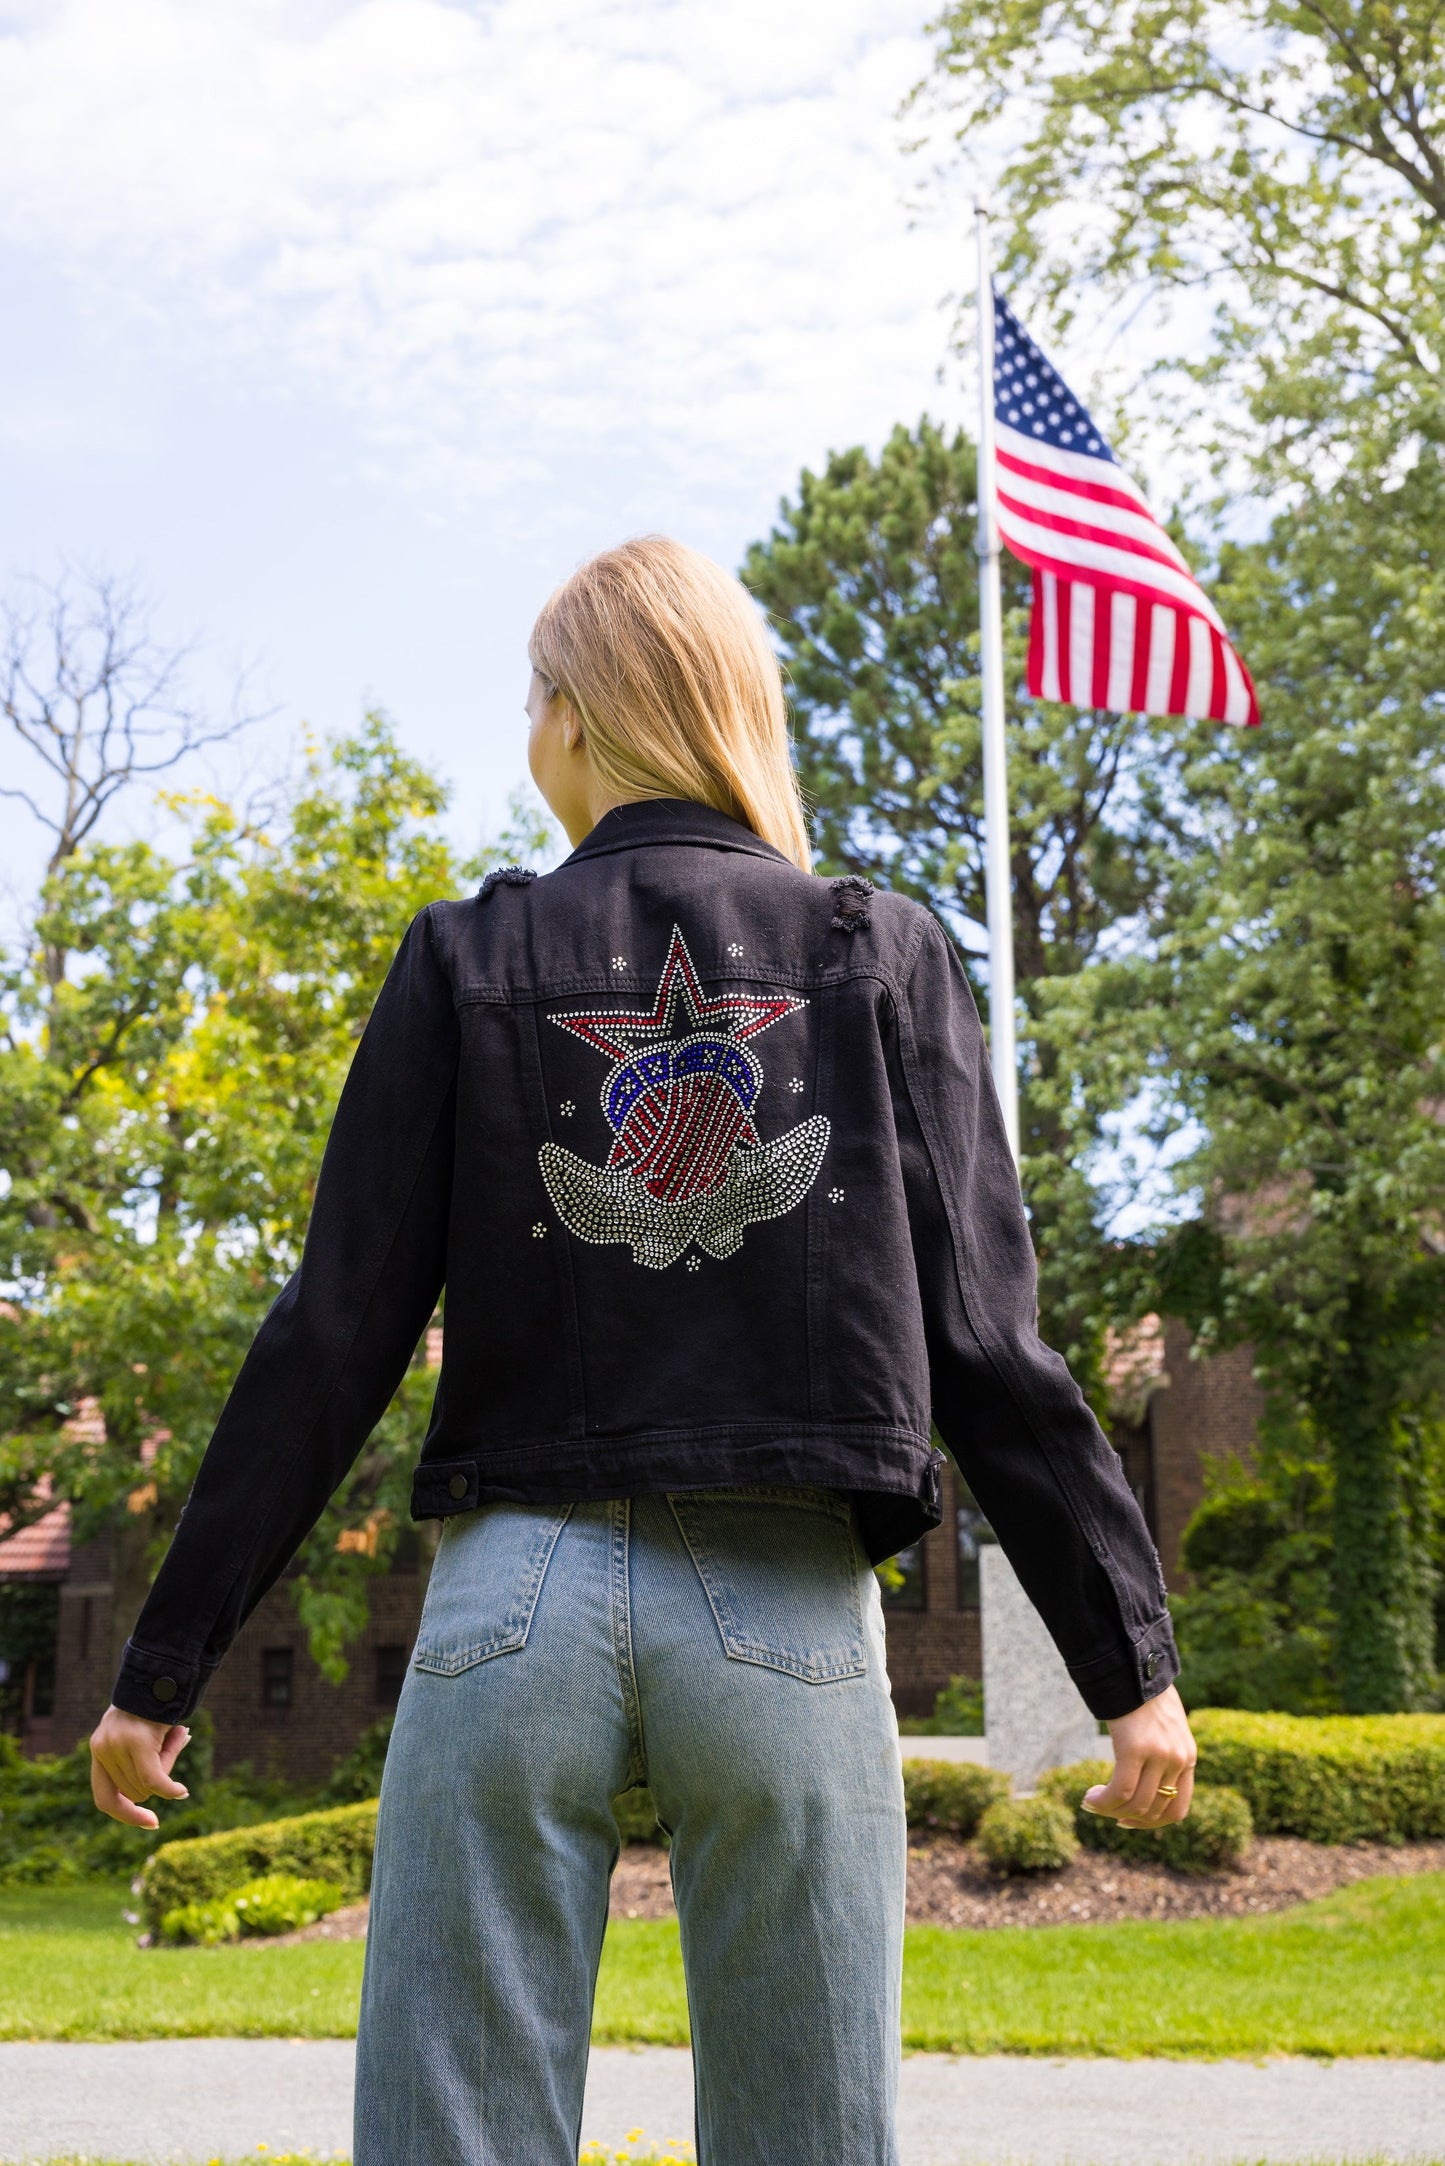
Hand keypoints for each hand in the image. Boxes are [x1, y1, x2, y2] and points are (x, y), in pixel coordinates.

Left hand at [90, 1706, 191, 1829]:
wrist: (161, 1669)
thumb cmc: (157, 1700)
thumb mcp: (148, 1734)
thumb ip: (153, 1761)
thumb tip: (170, 1790)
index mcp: (99, 1748)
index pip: (104, 1797)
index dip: (125, 1814)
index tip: (152, 1822)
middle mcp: (101, 1748)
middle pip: (133, 1792)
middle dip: (157, 1782)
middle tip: (174, 1746)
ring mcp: (116, 1746)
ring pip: (146, 1786)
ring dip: (167, 1771)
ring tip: (177, 1736)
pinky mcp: (137, 1743)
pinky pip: (155, 1780)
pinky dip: (170, 1789)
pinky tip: (182, 1792)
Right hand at [1083, 1683, 1194, 1829]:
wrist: (1135, 1666)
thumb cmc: (1145, 1694)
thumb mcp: (1166, 1727)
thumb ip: (1164, 1753)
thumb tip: (1147, 1780)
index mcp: (1188, 1757)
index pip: (1177, 1809)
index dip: (1152, 1823)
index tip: (1128, 1820)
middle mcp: (1178, 1759)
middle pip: (1154, 1810)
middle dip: (1127, 1818)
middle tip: (1104, 1810)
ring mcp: (1158, 1755)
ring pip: (1136, 1805)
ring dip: (1111, 1810)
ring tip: (1092, 1802)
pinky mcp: (1135, 1749)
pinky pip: (1120, 1791)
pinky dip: (1104, 1801)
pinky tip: (1090, 1798)